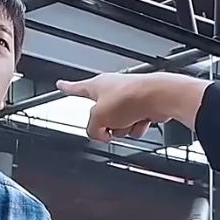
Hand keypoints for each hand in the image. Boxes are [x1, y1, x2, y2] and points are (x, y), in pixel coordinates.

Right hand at [56, 72, 211, 141]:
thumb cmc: (131, 98)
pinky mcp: (142, 108)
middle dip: (106, 124)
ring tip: (130, 119)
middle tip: (111, 124)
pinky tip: (142, 121)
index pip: (76, 88)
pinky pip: (133, 127)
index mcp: (97, 86)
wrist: (159, 97)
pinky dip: (137, 127)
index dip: (67, 88)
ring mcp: (128, 100)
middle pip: (100, 117)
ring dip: (123, 128)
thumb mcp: (98, 118)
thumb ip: (92, 129)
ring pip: (118, 125)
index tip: (60, 85)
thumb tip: (100, 134)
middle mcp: (112, 90)